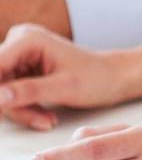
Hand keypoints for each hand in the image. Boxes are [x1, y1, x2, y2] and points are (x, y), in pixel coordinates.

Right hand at [0, 25, 122, 129]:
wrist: (112, 78)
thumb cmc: (96, 78)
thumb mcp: (64, 88)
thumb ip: (29, 91)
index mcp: (28, 39)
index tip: (2, 111)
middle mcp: (19, 41)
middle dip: (14, 106)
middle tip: (40, 120)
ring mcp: (18, 55)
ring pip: (1, 92)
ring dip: (21, 111)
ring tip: (47, 120)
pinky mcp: (20, 69)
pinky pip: (9, 94)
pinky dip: (25, 109)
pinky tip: (45, 116)